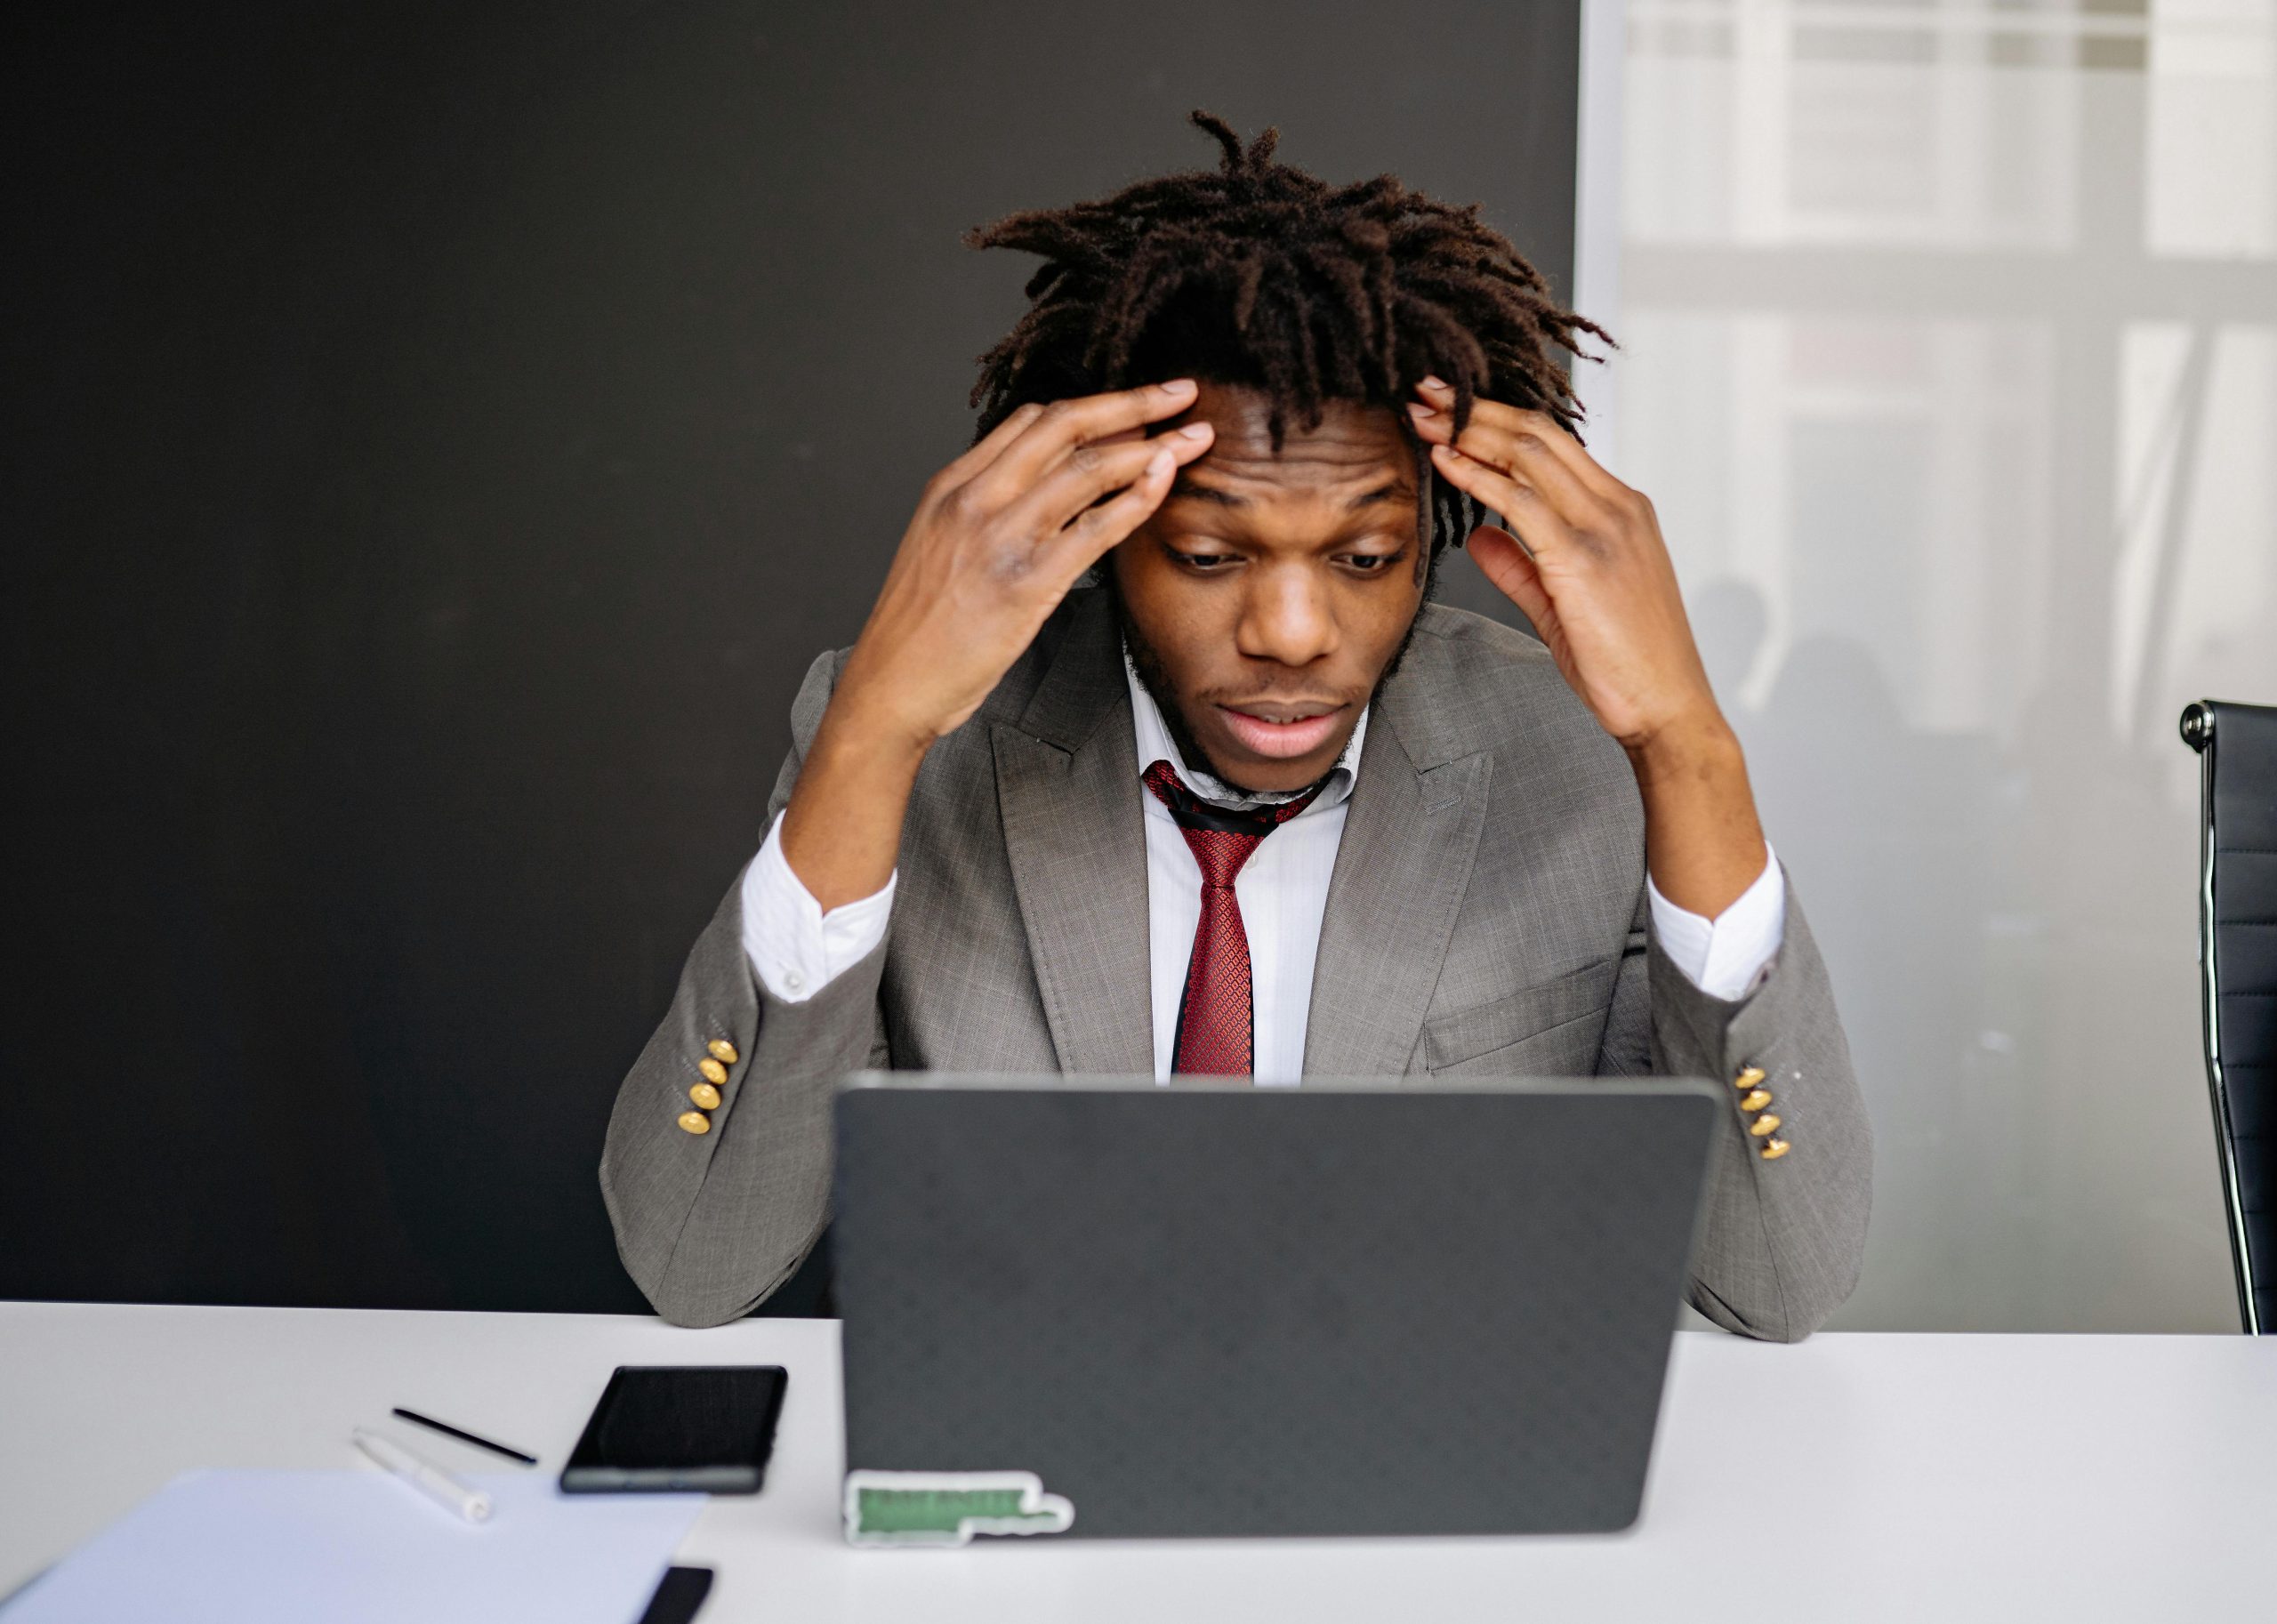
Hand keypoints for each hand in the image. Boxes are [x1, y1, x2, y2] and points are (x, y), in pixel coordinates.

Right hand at [833, 380, 1215, 748]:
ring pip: (1088, 468)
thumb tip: (1042, 493)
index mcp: (952, 486)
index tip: (1134, 408)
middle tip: (1181, 393)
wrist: (891, 685)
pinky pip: (1096, 527)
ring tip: (1195, 437)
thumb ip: (984, 511)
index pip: (1031, 421)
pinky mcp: (1027, 583)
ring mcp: (1001, 538)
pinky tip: (1166, 483)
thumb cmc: (919, 630)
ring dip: (1152, 446)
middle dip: (1133, 403)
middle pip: (1065, 426)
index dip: (1092, 407)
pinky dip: (1138, 499)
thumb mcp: (940, 548)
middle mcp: (975, 499)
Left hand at [1407, 377, 1767, 916]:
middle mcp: (1618, 507)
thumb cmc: (1624, 666)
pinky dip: (1478, 476)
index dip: (1498, 420)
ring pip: (1531, 454)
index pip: (1554, 444)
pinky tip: (1444, 462)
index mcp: (1621, 511)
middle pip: (1539, 434)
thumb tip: (1478, 535)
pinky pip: (1521, 501)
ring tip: (1424, 414)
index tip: (1451, 409)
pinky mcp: (1584, 558)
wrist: (1666, 710)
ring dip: (1470, 430)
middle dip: (1477, 409)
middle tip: (1426, 392)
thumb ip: (1518, 566)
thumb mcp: (1560, 606)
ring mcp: (1606, 528)